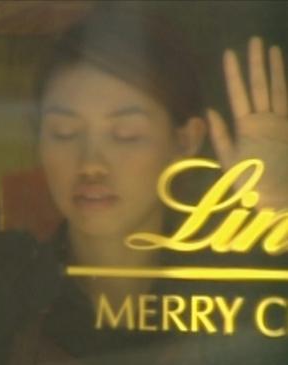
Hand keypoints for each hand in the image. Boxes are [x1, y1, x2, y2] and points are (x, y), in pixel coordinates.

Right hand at [207, 37, 287, 207]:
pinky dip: (286, 87)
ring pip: (278, 90)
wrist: (280, 197)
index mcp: (247, 128)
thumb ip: (221, 135)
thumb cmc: (250, 183)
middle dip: (256, 63)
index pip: (239, 94)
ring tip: (272, 50)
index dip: (235, 74)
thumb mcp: (229, 162)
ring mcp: (282, 122)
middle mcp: (267, 120)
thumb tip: (211, 112)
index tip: (230, 54)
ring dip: (275, 69)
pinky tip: (284, 76)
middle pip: (261, 86)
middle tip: (254, 42)